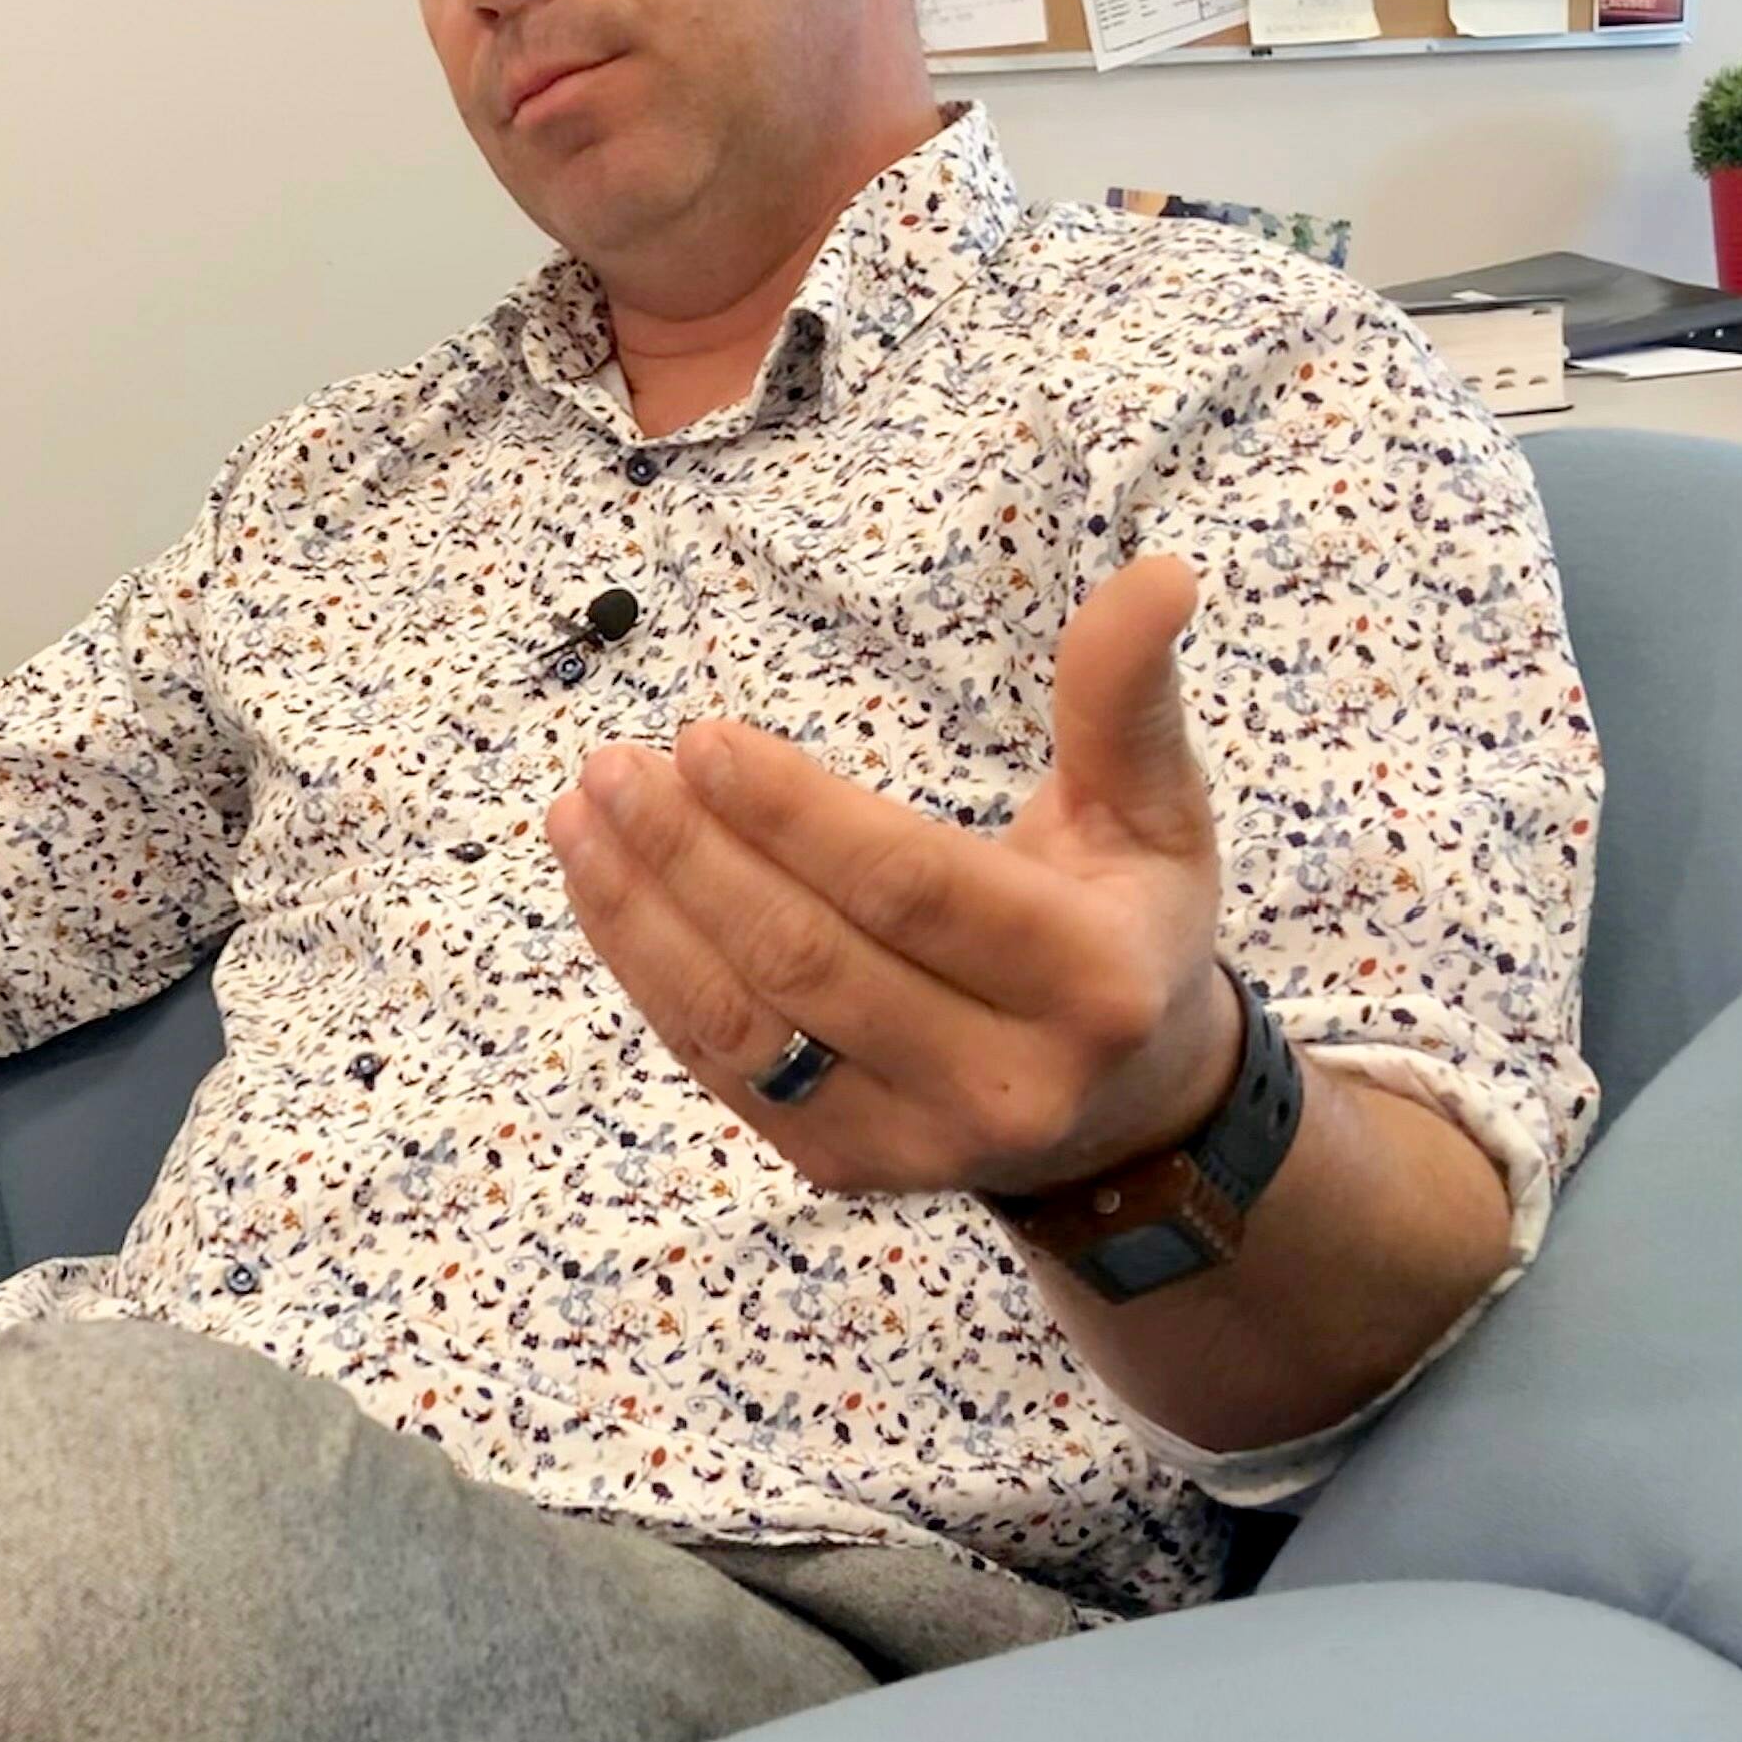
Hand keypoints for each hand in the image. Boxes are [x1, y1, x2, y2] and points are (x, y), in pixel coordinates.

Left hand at [544, 555, 1240, 1197]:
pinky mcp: (843, 1169)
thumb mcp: (1153, 813)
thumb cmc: (1125, 924)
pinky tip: (602, 887)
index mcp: (1090, 982)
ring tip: (581, 817)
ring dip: (646, 914)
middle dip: (694, 856)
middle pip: (811, 959)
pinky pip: (721, 1068)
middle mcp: (1008, 1083)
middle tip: (614, 767)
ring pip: (746, 1026)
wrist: (1125, 1112)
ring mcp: (918, 1140)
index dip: (796, 814)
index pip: (912, 889)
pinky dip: (647, 973)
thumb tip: (1160, 572)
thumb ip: (1125, 699)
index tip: (701, 738)